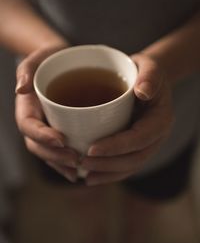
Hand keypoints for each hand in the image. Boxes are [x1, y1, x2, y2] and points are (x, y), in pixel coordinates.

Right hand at [15, 44, 78, 182]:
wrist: (59, 63)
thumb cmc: (48, 60)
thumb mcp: (37, 57)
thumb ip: (26, 68)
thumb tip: (20, 88)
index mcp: (26, 107)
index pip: (28, 126)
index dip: (42, 135)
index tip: (61, 139)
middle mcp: (34, 122)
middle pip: (37, 145)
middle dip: (54, 155)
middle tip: (75, 158)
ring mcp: (45, 129)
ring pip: (48, 153)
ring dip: (61, 164)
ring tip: (79, 169)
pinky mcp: (58, 132)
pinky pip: (58, 151)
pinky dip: (67, 162)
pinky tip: (80, 169)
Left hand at [82, 54, 174, 185]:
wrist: (150, 80)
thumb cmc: (146, 72)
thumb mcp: (150, 66)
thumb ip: (150, 76)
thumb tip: (142, 91)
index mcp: (160, 119)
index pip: (139, 138)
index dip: (117, 147)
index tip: (92, 149)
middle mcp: (157, 136)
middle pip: (135, 158)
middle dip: (108, 164)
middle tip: (82, 163)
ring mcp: (148, 144)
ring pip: (130, 166)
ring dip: (107, 173)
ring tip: (84, 176)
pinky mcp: (138, 147)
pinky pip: (126, 165)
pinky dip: (110, 173)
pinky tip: (92, 176)